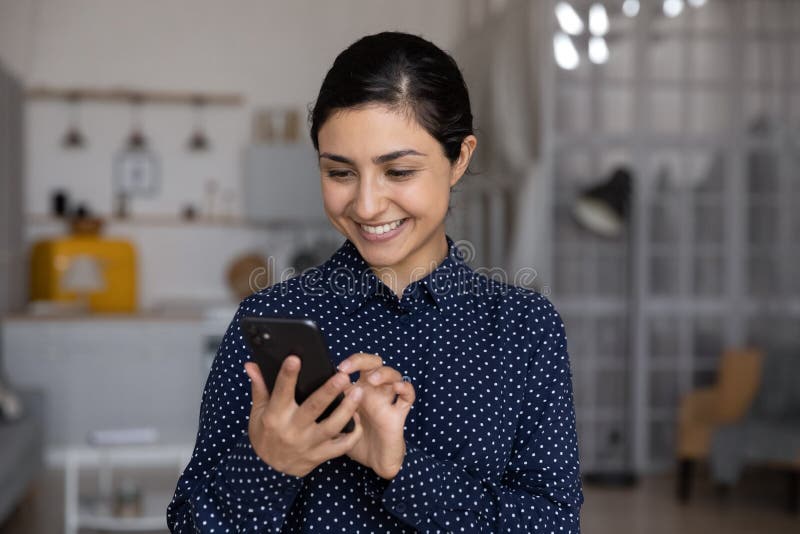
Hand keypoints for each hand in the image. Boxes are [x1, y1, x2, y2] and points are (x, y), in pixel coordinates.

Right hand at [244, 355, 363, 476]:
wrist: (269, 470)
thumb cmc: (265, 434)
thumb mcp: (257, 412)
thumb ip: (259, 387)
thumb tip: (252, 364)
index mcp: (275, 416)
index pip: (281, 392)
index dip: (287, 376)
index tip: (295, 358)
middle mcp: (292, 430)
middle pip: (314, 408)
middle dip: (329, 391)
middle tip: (343, 375)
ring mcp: (307, 444)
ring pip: (332, 426)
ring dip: (347, 409)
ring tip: (358, 392)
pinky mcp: (319, 456)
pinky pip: (341, 446)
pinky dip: (353, 434)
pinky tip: (360, 418)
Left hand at [337, 353, 415, 478]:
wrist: (374, 463)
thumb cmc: (354, 441)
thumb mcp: (336, 424)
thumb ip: (327, 409)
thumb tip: (306, 396)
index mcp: (357, 390)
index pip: (354, 366)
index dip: (345, 362)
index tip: (332, 368)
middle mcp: (373, 392)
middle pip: (374, 363)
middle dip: (362, 360)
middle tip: (347, 368)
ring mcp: (387, 401)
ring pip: (393, 374)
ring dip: (383, 373)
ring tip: (372, 380)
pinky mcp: (398, 414)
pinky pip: (408, 396)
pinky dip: (405, 387)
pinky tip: (397, 387)